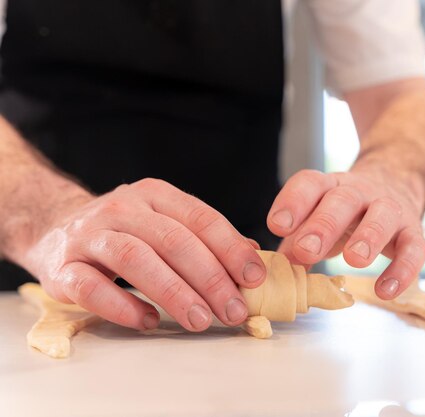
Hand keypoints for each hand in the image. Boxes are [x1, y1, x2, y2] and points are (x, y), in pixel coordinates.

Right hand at [20, 178, 265, 330]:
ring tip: (200, 320)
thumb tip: (252, 257)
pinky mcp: (62, 267)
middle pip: (173, 241)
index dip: (231, 248)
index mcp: (154, 194)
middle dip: (210, 278)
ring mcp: (89, 236)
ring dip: (173, 293)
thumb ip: (204, 236)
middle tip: (233, 310)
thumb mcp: (163, 220)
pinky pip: (91, 288)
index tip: (254, 277)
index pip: (200, 218)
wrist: (52, 228)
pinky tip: (148, 321)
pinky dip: (122, 306)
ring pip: (136, 259)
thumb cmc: (123, 230)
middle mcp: (122, 209)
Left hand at [267, 167, 424, 299]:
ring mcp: (389, 208)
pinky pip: (414, 247)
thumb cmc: (346, 212)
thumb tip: (273, 271)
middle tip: (306, 250)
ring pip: (382, 215)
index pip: (310, 184)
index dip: (293, 202)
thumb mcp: (318, 218)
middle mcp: (359, 191)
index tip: (276, 225)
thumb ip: (296, 242)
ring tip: (354, 261)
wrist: (396, 183)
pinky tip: (386, 291)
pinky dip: (403, 269)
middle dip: (324, 225)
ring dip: (368, 236)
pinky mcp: (414, 230)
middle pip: (342, 200)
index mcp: (329, 186)